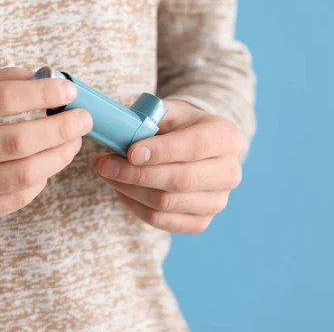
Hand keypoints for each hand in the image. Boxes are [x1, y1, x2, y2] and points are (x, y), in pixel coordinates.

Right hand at [0, 67, 92, 224]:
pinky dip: (41, 179)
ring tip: (73, 142)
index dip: (42, 95)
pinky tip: (47, 164)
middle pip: (18, 141)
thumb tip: (46, 79)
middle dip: (61, 129)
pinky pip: (17, 198)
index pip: (1, 100)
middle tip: (84, 120)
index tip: (69, 92)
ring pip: (24, 174)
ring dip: (59, 156)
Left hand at [93, 100, 242, 233]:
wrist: (197, 149)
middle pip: (180, 180)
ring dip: (129, 189)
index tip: (130, 152)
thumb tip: (122, 130)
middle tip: (103, 164)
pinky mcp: (201, 222)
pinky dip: (134, 206)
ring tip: (107, 173)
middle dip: (136, 174)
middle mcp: (229, 172)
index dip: (161, 152)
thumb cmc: (179, 126)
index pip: (195, 147)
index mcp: (227, 137)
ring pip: (167, 203)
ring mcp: (218, 202)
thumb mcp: (170, 111)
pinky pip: (161, 221)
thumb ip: (150, 116)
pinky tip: (121, 189)